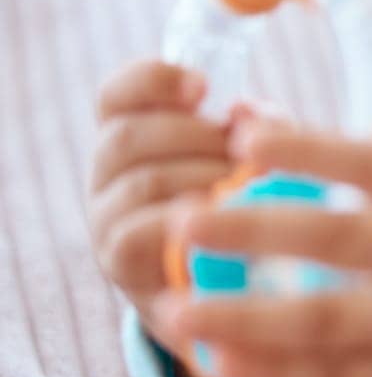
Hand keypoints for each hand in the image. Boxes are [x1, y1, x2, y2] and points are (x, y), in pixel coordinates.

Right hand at [89, 58, 280, 376]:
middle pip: (129, 135)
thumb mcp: (258, 161)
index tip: (204, 85)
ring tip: (249, 190)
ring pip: (142, 181)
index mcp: (137, 137)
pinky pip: (139, 234)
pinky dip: (183, 222)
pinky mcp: (121, 264)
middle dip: (198, 136)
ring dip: (203, 179)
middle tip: (248, 153)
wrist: (236, 295)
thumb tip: (253, 112)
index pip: (119, 96)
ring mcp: (107, 220)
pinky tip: (224, 221)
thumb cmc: (251, 212)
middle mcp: (109, 175)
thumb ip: (259, 130)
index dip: (153, 80)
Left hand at [148, 121, 371, 376]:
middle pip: (339, 239)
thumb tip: (356, 126)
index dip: (309, 149)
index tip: (243, 134)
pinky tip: (216, 361)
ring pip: (325, 322)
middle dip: (254, 228)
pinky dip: (272, 372)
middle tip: (181, 219)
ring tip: (173, 308)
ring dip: (244, 316)